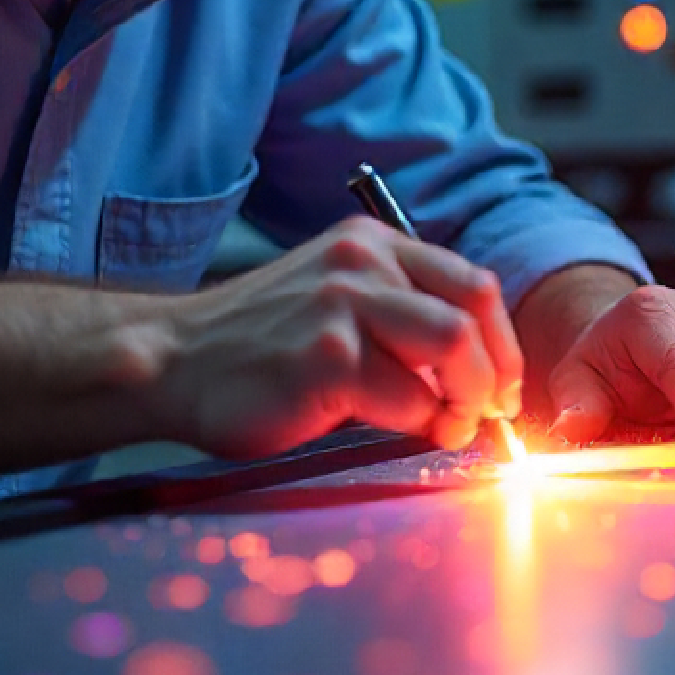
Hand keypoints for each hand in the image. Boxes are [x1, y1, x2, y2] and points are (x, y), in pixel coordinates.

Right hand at [154, 217, 523, 458]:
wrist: (172, 363)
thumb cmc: (255, 347)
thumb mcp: (330, 299)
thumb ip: (395, 313)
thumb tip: (475, 368)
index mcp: (369, 244)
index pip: (473, 283)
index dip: (502, 344)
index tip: (500, 387)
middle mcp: (361, 263)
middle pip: (472, 314)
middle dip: (492, 376)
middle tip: (480, 417)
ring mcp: (343, 306)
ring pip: (454, 352)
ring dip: (462, 403)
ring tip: (441, 428)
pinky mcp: (329, 357)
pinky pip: (410, 400)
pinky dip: (416, 426)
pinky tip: (390, 430)